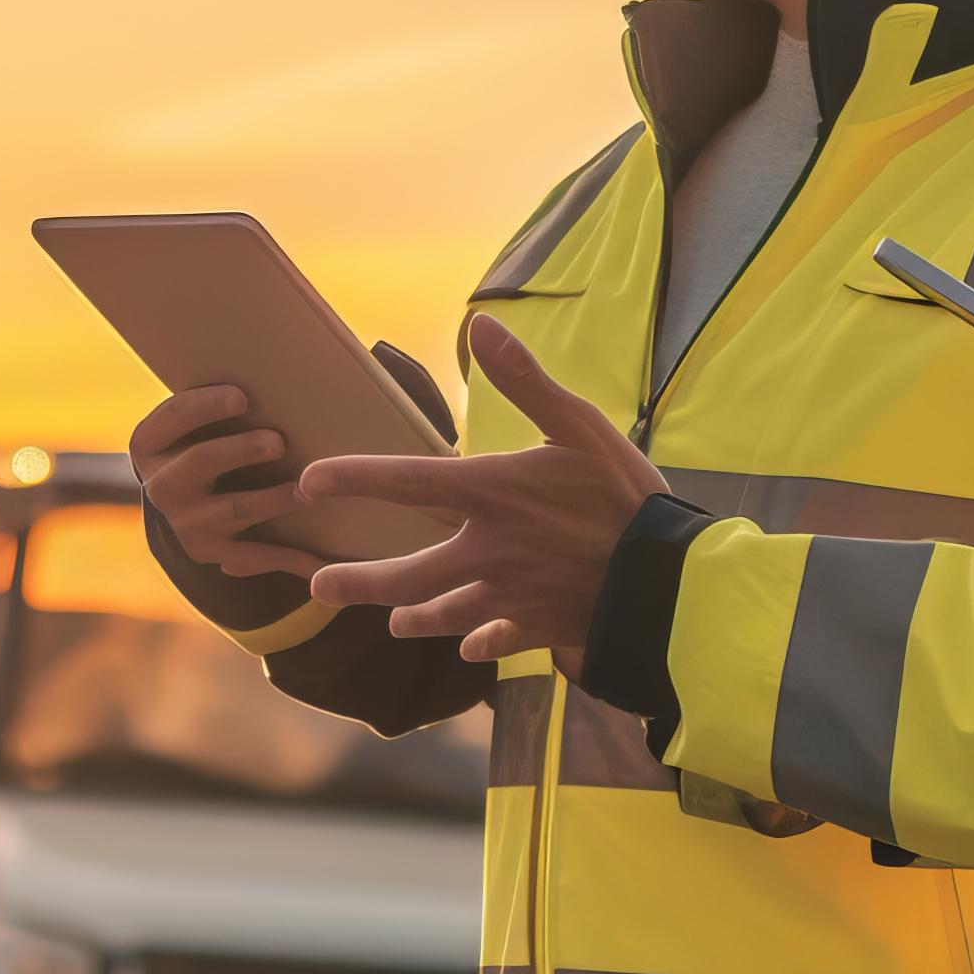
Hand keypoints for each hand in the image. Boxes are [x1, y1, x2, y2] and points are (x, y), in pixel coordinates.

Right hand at [130, 385, 315, 581]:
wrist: (184, 505)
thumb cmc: (203, 441)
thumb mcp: (192, 424)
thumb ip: (218, 403)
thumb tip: (280, 364)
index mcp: (150, 445)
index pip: (173, 417)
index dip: (206, 406)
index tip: (243, 397)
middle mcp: (161, 487)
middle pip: (202, 461)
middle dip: (241, 450)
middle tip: (278, 442)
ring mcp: (186, 524)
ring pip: (236, 509)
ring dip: (274, 500)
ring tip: (308, 491)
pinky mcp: (212, 553)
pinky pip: (257, 555)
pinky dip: (291, 558)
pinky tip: (322, 559)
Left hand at [296, 318, 665, 664]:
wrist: (665, 582)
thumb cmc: (625, 497)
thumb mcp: (580, 425)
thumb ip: (525, 379)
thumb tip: (481, 326)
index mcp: (490, 495)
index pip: (404, 482)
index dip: (352, 479)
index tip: (308, 481)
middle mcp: (487, 551)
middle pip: (405, 575)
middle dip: (357, 582)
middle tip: (318, 585)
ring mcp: (508, 596)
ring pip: (442, 615)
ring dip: (411, 618)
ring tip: (391, 621)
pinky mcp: (536, 628)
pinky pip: (496, 641)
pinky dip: (479, 643)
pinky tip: (469, 647)